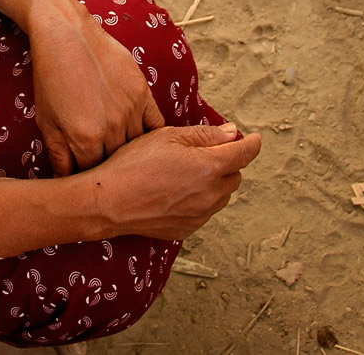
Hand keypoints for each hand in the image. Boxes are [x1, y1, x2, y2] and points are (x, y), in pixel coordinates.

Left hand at [27, 0, 165, 176]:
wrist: (67, 35)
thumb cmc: (51, 78)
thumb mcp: (47, 120)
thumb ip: (59, 156)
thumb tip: (65, 183)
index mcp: (85, 138)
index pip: (94, 174)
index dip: (90, 178)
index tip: (90, 180)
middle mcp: (111, 128)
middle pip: (117, 164)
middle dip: (111, 170)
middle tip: (108, 169)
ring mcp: (130, 110)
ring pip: (138, 147)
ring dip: (132, 154)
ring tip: (127, 158)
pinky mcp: (143, 93)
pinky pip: (156, 125)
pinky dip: (154, 138)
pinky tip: (149, 144)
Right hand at [89, 123, 261, 240]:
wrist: (109, 202)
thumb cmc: (134, 165)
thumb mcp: (167, 137)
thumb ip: (205, 135)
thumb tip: (232, 133)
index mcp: (209, 167)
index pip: (244, 154)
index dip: (251, 144)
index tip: (254, 140)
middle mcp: (211, 194)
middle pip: (235, 176)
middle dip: (227, 163)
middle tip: (204, 154)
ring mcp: (200, 215)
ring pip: (221, 196)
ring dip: (214, 183)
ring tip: (185, 173)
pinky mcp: (188, 229)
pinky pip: (205, 212)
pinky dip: (200, 200)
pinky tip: (176, 192)